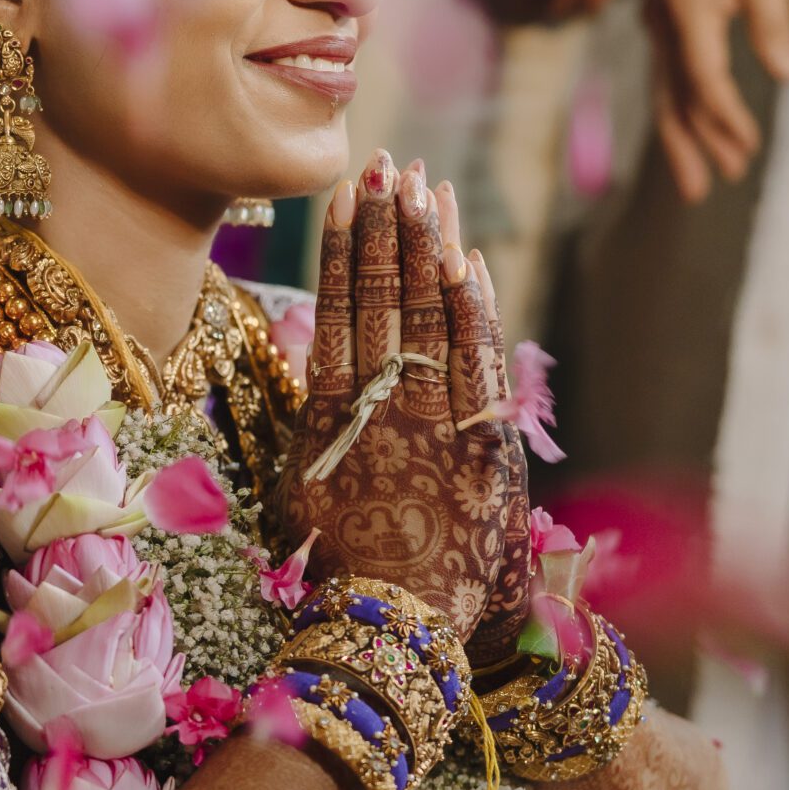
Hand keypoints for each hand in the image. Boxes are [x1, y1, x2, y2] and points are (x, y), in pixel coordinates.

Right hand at [277, 155, 534, 659]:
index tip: (346, 194)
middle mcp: (378, 407)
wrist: (402, 626)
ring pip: (426, 314)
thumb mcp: (306, 501)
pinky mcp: (482, 441)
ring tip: (424, 185)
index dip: (343, 247)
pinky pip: (477, 357)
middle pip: (381, 297)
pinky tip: (467, 256)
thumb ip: (311, 435)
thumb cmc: (348, 572)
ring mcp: (431, 419)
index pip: (336, 309)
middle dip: (386, 226)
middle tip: (388, 163)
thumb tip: (309, 372)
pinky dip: (472, 304)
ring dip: (426, 246)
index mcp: (328, 416)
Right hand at [647, 0, 788, 200]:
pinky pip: (667, 77)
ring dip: (681, 138)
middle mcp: (663, 25)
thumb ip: (773, 18)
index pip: (704, 79)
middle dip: (690, 147)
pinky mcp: (663, 22)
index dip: (726, 118)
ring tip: (698, 180)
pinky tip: (690, 129)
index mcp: (687, 10)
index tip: (750, 147)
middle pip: (672, 100)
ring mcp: (657, 25)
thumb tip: (787, 74)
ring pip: (665, 93)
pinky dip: (679, 110)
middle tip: (705, 190)